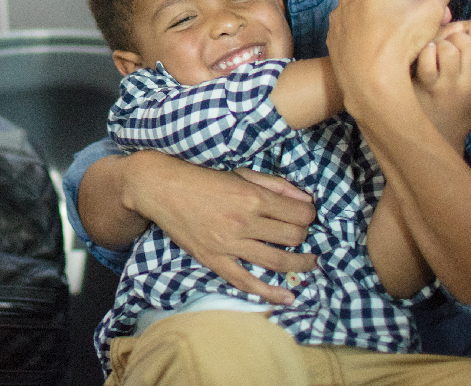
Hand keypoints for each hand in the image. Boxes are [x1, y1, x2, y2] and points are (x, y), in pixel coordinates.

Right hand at [122, 152, 316, 304]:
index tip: (306, 215)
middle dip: (303, 235)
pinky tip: (288, 298)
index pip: (300, 214)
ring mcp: (228, 244)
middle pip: (293, 237)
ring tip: (309, 262)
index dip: (309, 215)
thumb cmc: (202, 178)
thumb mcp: (241, 172)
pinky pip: (246, 282)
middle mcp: (244, 222)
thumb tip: (306, 201)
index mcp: (252, 197)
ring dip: (300, 263)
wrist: (161, 189)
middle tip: (300, 233)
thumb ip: (276, 184)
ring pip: (278, 261)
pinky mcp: (214, 260)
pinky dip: (270, 293)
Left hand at [327, 0, 453, 115]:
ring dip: (392, 24)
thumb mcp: (432, 9)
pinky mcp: (334, 38)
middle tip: (427, 27)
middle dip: (411, 10)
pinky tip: (385, 51)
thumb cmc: (400, 38)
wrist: (370, 77)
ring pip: (374, 16)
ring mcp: (339, 17)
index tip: (440, 13)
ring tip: (407, 41)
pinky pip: (359, 33)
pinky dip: (372, 38)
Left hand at [413, 19, 470, 148]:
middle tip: (450, 41)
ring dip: (441, 43)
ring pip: (449, 50)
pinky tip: (424, 54)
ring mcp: (446, 86)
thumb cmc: (457, 115)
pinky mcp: (425, 87)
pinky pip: (428, 60)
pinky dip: (426, 51)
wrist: (435, 141)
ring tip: (436, 48)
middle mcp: (468, 85)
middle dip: (460, 36)